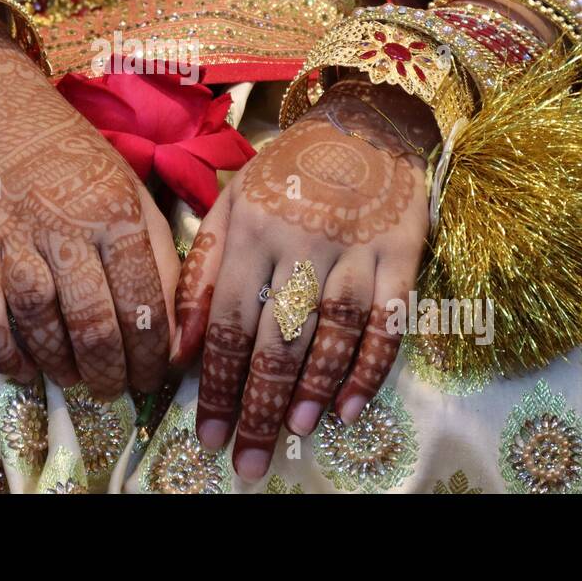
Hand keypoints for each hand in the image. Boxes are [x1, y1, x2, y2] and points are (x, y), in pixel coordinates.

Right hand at [0, 4, 177, 397]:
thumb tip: (175, 327)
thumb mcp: (130, 190)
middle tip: (115, 390)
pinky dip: (5, 353)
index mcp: (117, 213)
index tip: (154, 378)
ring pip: (41, 320)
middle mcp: (67, 226)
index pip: (144, 301)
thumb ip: (155, 252)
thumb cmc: (74, 158)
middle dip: (110, 371)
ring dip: (61, 364)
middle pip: (94, 321)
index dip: (152, 353)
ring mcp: (14, 236)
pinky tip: (23, 370)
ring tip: (76, 381)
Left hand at [171, 78, 434, 479]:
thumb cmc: (287, 172)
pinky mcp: (401, 250)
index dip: (217, 384)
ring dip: (312, 387)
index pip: (229, 320)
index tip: (207, 434)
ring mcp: (355, 246)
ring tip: (293, 432)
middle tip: (249, 460)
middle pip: (279, 335)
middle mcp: (301, 240)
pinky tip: (349, 404)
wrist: (364, 120)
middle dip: (260, 405)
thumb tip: (180, 350)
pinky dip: (370, 366)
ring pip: (332, 330)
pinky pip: (389, 318)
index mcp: (252, 230)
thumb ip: (202, 274)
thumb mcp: (231, 205)